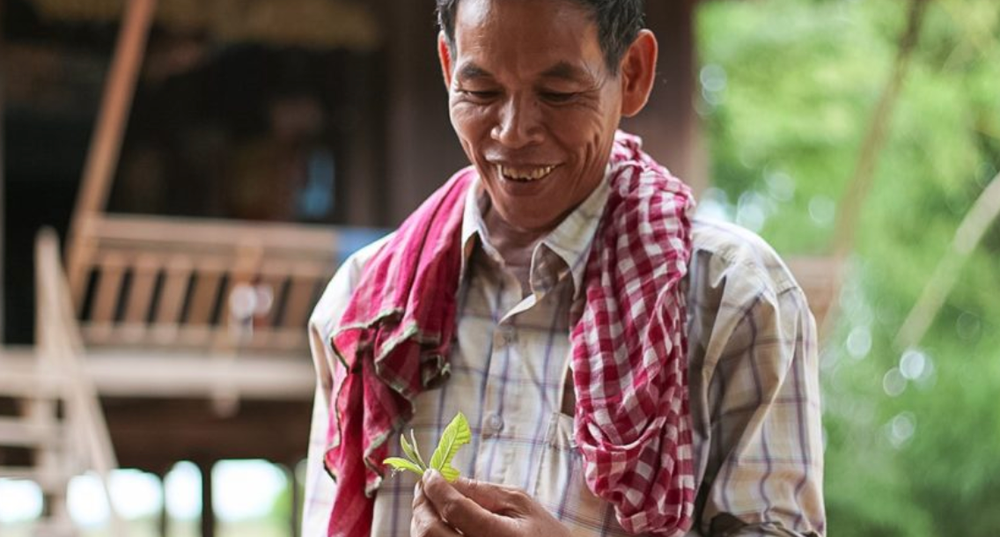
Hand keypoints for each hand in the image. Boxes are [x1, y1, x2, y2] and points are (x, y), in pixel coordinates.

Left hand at [411, 469, 571, 536]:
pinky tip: (436, 524)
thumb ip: (484, 491)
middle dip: (420, 504)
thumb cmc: (545, 534)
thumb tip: (449, 479)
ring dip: (420, 521)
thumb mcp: (522, 504)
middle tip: (423, 486)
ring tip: (427, 503)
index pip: (454, 509)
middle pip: (430, 532)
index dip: (436, 488)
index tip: (429, 473)